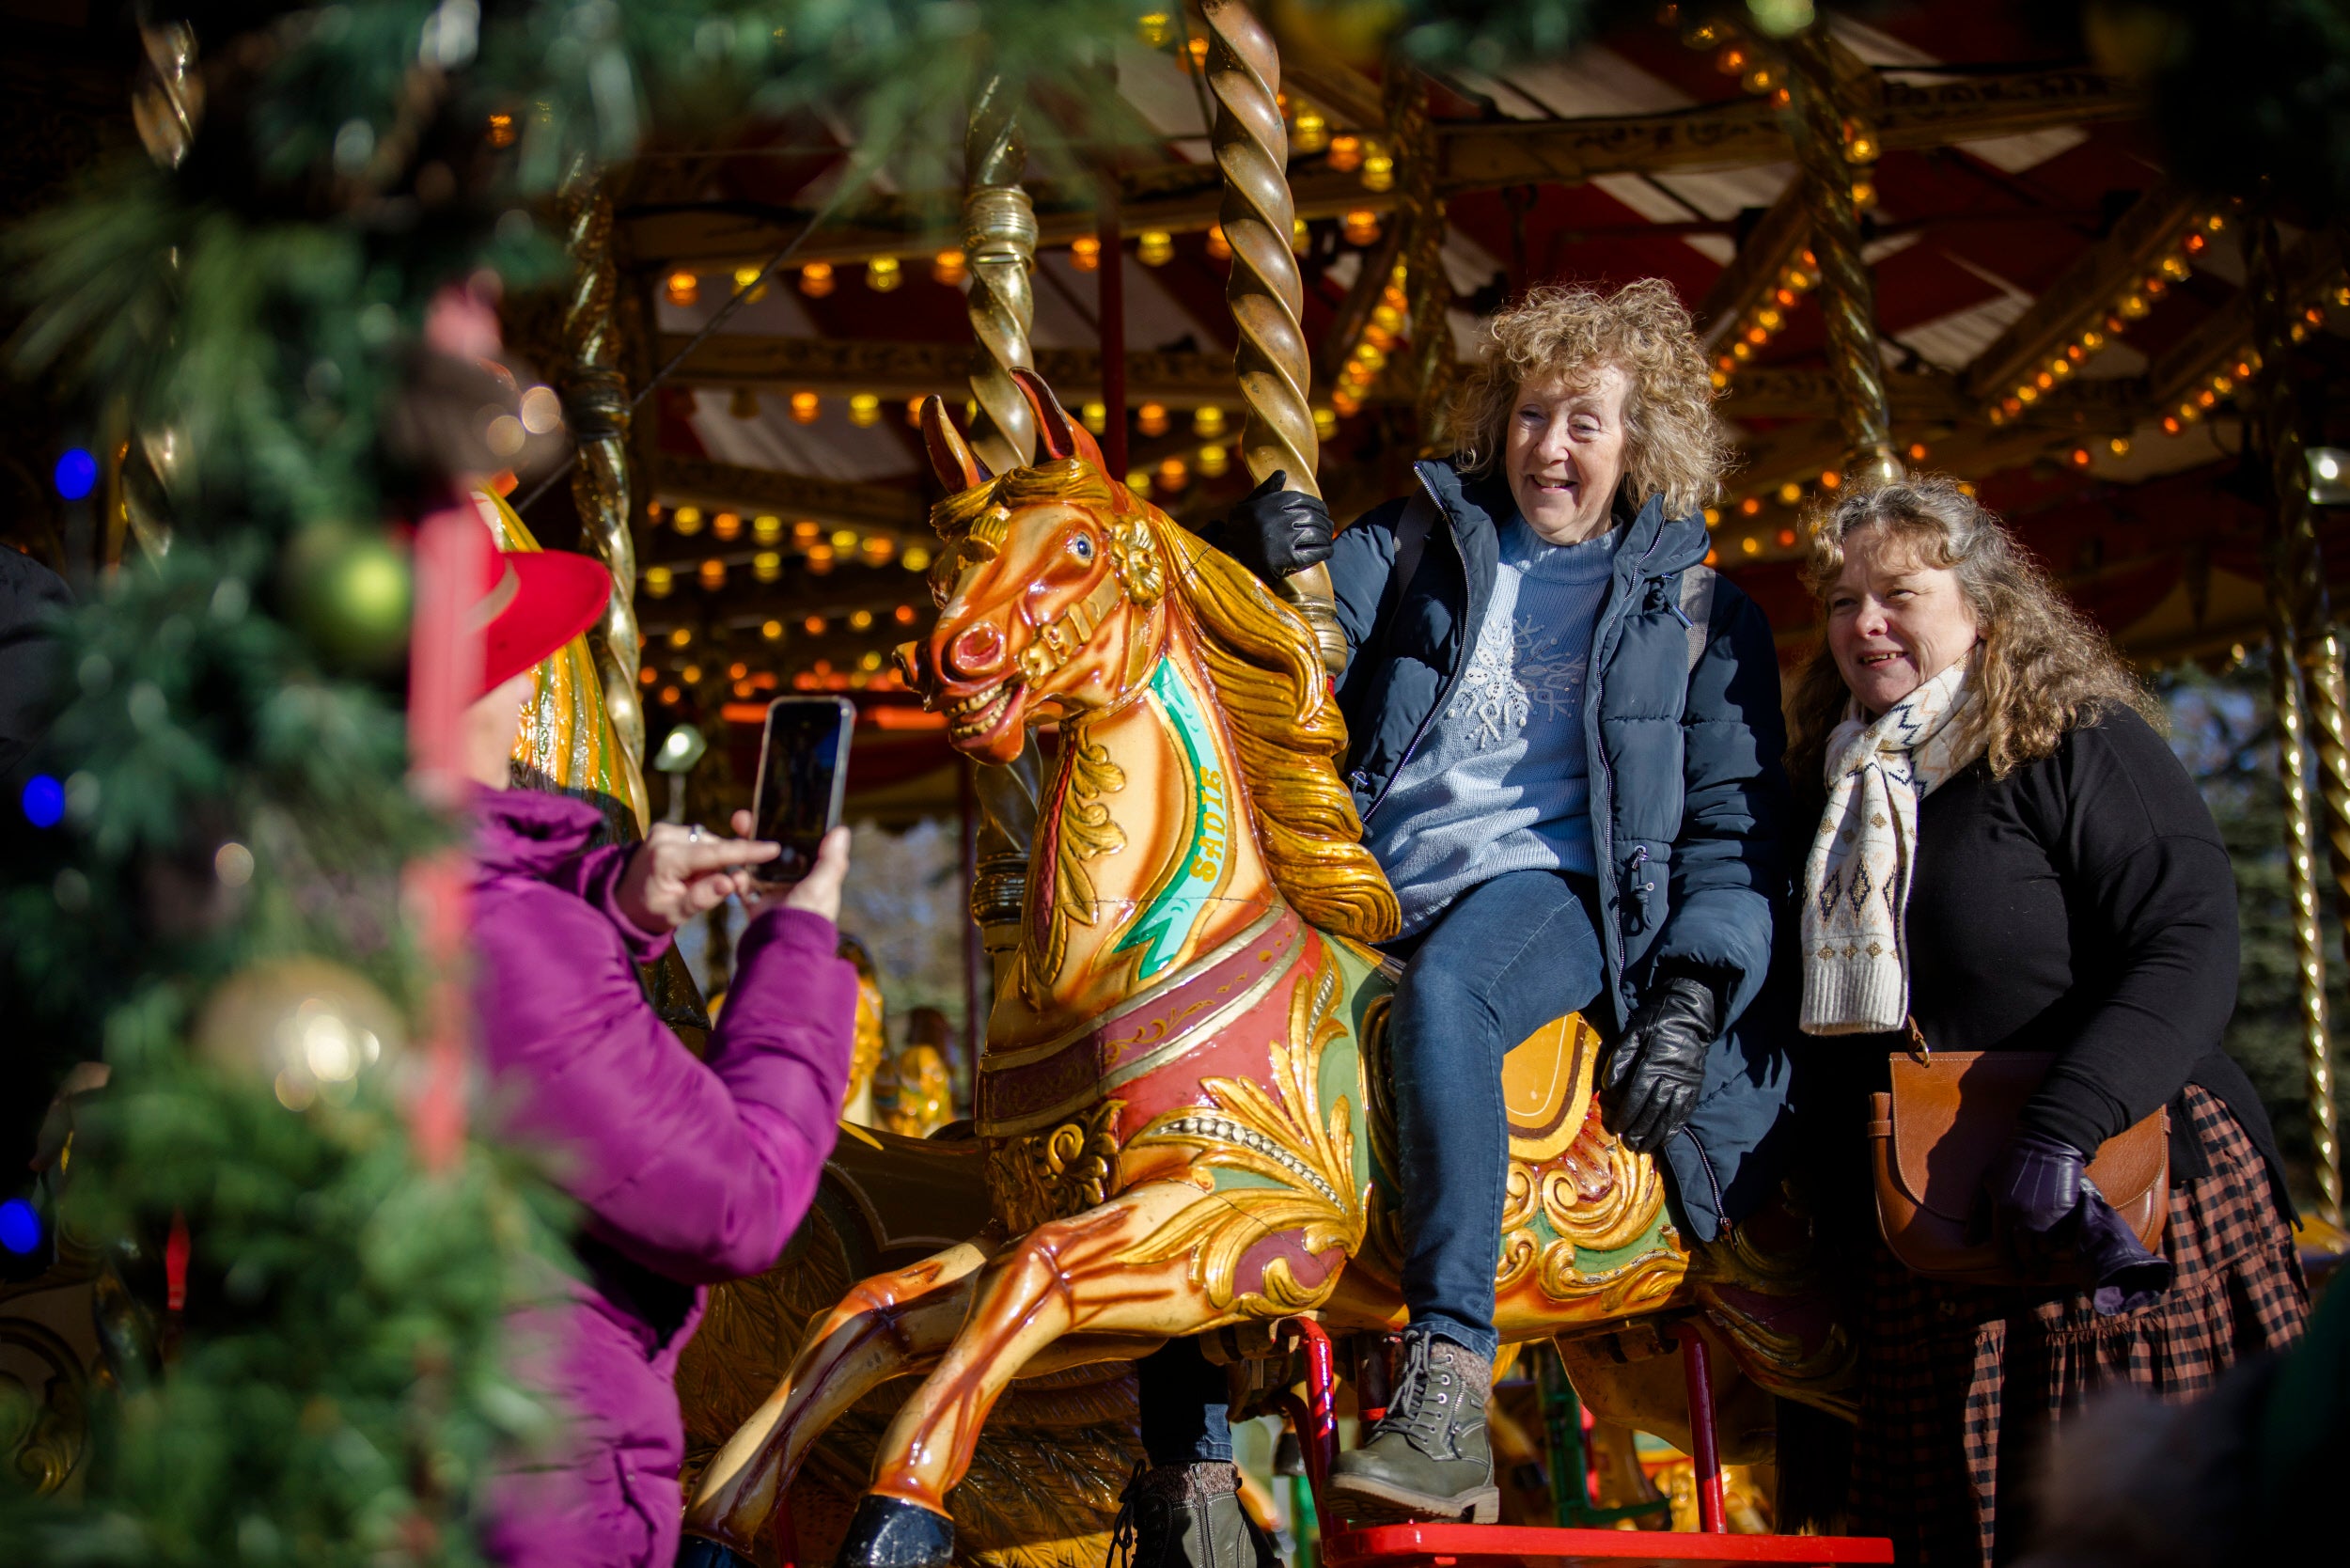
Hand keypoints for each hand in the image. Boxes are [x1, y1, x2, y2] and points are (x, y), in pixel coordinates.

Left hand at [616, 822, 779, 930]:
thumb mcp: (676, 913)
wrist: (623, 901)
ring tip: (698, 882)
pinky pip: (699, 840)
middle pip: (715, 846)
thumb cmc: (650, 912)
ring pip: (709, 842)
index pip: (714, 853)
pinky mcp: (667, 829)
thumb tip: (730, 882)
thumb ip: (703, 897)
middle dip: (727, 864)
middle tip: (725, 887)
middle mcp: (664, 837)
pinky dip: (704, 856)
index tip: (773, 848)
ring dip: (714, 861)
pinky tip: (693, 872)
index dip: (746, 851)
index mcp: (666, 858)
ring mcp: (664, 830)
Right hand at [730, 811, 851, 924]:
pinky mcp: (757, 905)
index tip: (772, 811)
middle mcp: (795, 883)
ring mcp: (775, 894)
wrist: (781, 950)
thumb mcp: (823, 887)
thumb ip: (831, 861)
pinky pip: (743, 886)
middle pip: (774, 851)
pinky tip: (734, 873)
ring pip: (756, 864)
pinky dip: (736, 879)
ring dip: (744, 851)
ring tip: (734, 836)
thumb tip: (841, 830)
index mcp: (814, 877)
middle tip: (743, 818)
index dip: (787, 828)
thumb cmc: (807, 920)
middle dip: (758, 834)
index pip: (801, 845)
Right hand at [1200, 471, 1333, 583]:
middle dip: (1325, 522)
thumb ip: (1265, 490)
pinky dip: (1325, 551)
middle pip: (1314, 517)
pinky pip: (1314, 552)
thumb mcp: (1247, 505)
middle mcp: (1281, 518)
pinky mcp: (1288, 558)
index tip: (1323, 512)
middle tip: (1328, 527)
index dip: (1319, 506)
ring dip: (1326, 537)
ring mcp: (1286, 538)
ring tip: (1328, 539)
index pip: (1305, 501)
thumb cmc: (1238, 530)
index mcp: (1273, 503)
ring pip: (1317, 534)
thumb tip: (1282, 473)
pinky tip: (1327, 551)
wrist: (1227, 558)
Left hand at [1603, 976, 1718, 1153]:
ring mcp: (1686, 1082)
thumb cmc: (1656, 1022)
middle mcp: (1672, 1076)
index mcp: (1653, 1063)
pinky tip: (1666, 1139)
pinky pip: (1685, 1110)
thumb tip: (1608, 1087)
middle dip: (1640, 1129)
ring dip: (1657, 1133)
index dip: (1627, 1114)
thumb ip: (1620, 1059)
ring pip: (1670, 1114)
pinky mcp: (1695, 1085)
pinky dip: (1675, 1127)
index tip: (1618, 1128)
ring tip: (1645, 1147)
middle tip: (1629, 1144)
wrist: (1689, 1014)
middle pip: (1654, 1109)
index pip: (1638, 1095)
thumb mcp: (1633, 1033)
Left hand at [1986, 1131, 2085, 1271]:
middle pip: (2028, 1256)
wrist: (2045, 1143)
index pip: (2004, 1252)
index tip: (2017, 1275)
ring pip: (2047, 1249)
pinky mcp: (2067, 1213)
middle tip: (2035, 1275)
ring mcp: (2048, 1218)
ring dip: (2047, 1255)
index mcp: (2002, 1214)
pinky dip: (2062, 1241)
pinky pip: (2065, 1237)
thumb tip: (1968, 1242)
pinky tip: (2060, 1241)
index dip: (2011, 1267)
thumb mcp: (1987, 1184)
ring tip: (2047, 1259)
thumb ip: (1978, 1215)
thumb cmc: (2011, 1161)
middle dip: (2032, 1270)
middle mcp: (2025, 1220)